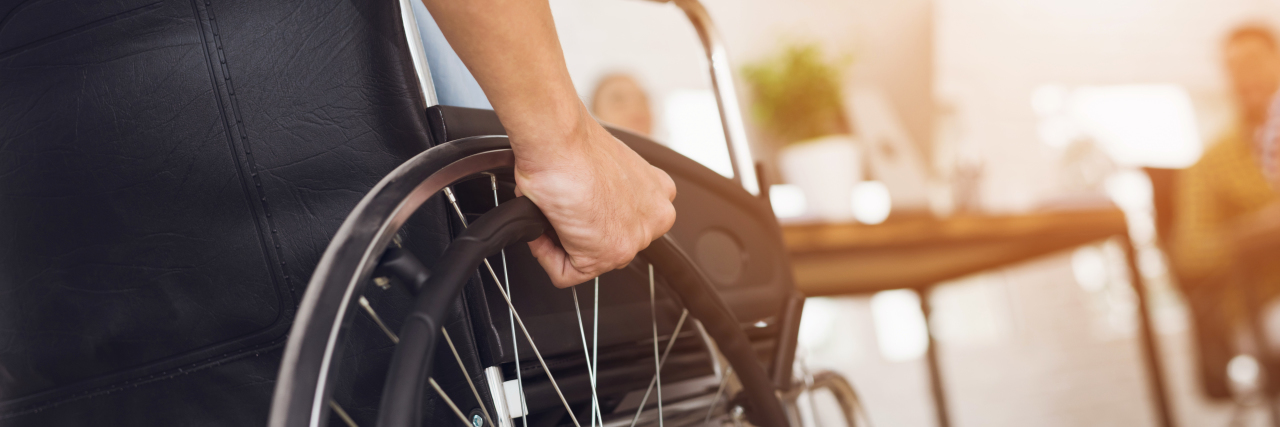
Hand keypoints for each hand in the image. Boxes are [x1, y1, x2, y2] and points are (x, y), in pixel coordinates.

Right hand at [513, 115, 676, 287]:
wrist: (559, 140)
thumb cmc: (571, 144)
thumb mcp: (604, 168)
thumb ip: (606, 192)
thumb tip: (584, 206)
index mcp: (657, 193)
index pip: (624, 223)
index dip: (590, 217)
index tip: (574, 205)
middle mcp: (655, 217)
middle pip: (608, 243)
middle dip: (578, 233)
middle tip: (558, 210)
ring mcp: (634, 239)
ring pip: (587, 259)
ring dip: (560, 243)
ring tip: (550, 215)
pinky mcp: (607, 254)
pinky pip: (566, 274)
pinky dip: (545, 255)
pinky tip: (542, 230)